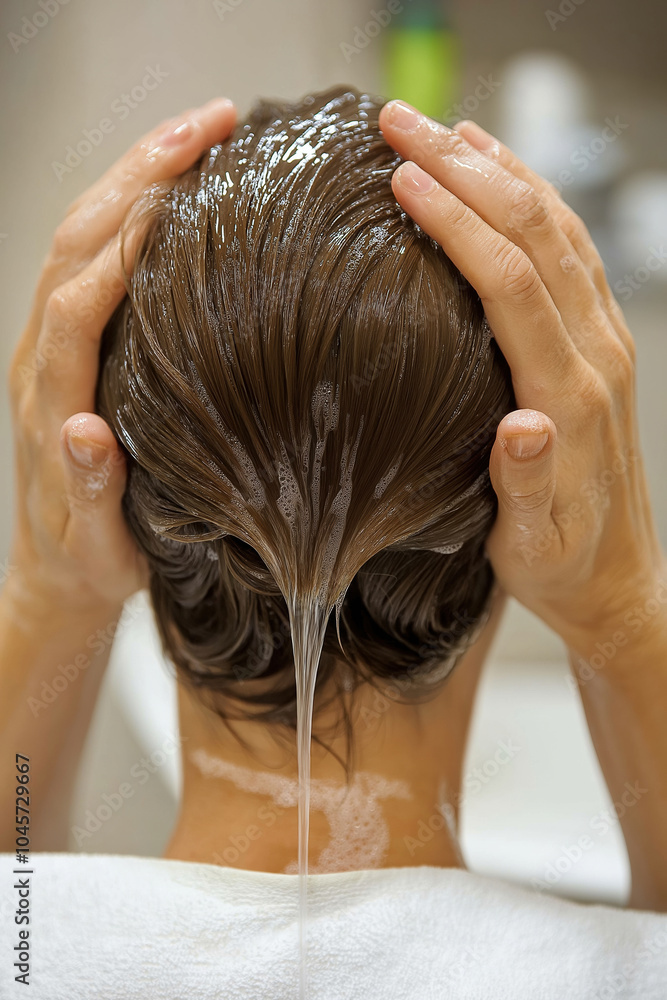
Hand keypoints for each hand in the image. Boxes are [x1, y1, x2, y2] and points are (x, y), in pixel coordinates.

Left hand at [6, 98, 236, 617]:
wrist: (59, 568)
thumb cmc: (90, 560)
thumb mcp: (97, 545)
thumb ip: (90, 491)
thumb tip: (83, 430)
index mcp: (51, 402)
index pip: (83, 302)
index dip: (132, 241)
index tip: (190, 189)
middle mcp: (43, 359)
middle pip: (79, 240)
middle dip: (142, 172)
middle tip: (214, 123)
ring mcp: (53, 344)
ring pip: (83, 234)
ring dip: (137, 174)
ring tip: (203, 131)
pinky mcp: (70, 342)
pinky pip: (92, 255)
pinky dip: (131, 207)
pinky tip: (176, 189)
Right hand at [379, 101, 664, 653]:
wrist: (615, 576)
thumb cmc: (561, 562)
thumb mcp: (533, 542)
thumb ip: (527, 484)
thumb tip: (521, 427)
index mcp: (570, 397)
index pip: (511, 285)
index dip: (458, 225)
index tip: (402, 180)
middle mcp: (594, 354)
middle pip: (532, 235)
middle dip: (465, 169)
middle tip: (398, 123)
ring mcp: (602, 340)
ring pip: (555, 228)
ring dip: (499, 169)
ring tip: (439, 127)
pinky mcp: (598, 341)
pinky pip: (570, 250)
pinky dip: (532, 200)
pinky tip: (500, 174)